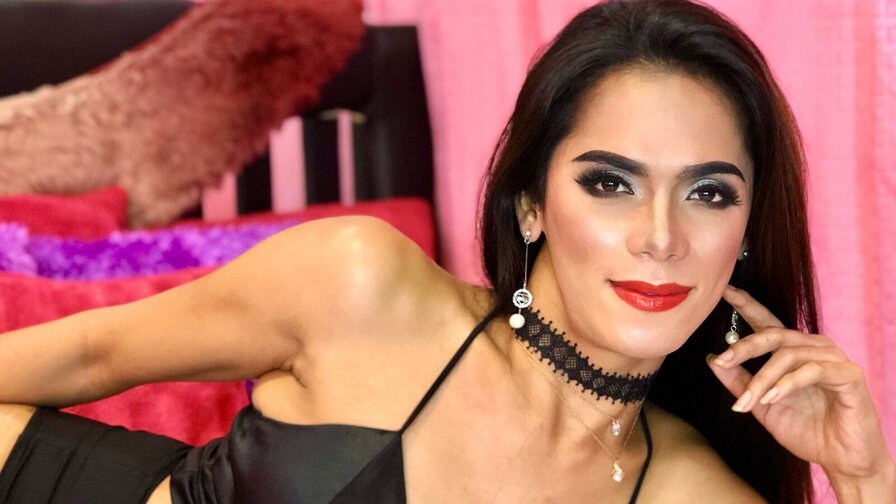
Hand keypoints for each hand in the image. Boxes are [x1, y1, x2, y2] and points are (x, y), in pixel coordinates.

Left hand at [707, 286, 894, 499]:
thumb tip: (712, 358)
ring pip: (788, 355)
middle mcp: (814, 348)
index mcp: (794, 351)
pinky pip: (812, 370)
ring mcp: (833, 359)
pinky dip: (787, 384)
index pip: (767, 322)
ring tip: (748, 401)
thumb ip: (740, 382)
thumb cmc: (807, 430)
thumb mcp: (762, 405)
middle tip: (722, 360)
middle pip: (774, 334)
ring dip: (763, 378)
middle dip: (744, 346)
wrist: (842, 459)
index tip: (725, 291)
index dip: (747, 305)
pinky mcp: (848, 375)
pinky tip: (772, 398)